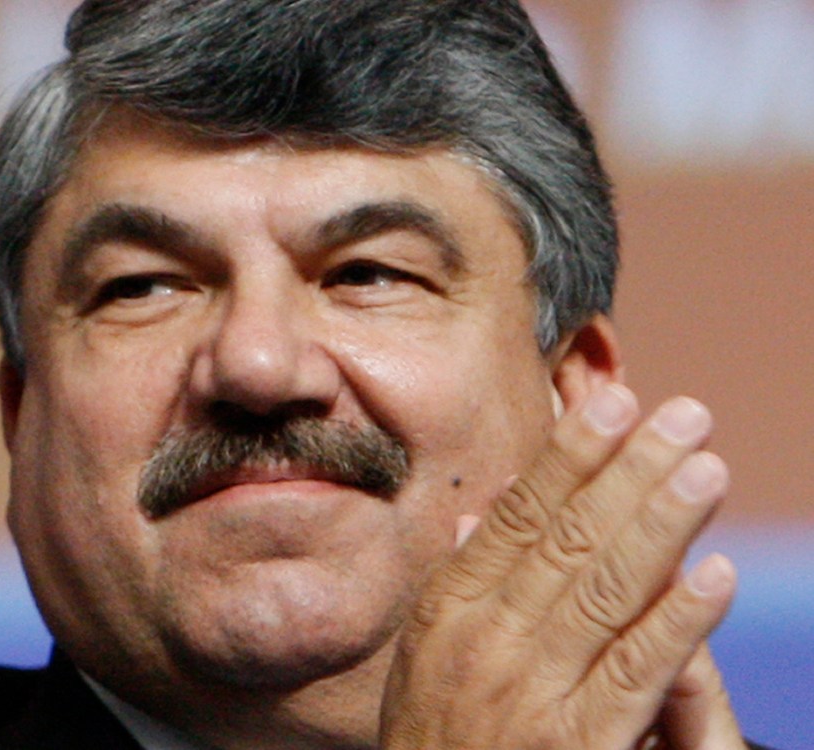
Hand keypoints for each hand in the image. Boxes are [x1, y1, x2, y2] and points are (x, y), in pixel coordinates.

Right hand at [380, 385, 746, 748]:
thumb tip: (475, 512)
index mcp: (451, 607)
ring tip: (707, 469)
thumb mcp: (424, 653)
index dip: (570, 456)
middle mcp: (487, 638)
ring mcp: (529, 692)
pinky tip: (714, 576)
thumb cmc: (433, 734)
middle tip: (684, 416)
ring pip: (605, 591)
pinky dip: (675, 624)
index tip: (615, 403)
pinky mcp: (573, 747)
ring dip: (661, 525)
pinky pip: (631, 675)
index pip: (519, 515)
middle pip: (569, 538)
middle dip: (631, 470)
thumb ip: (459, 579)